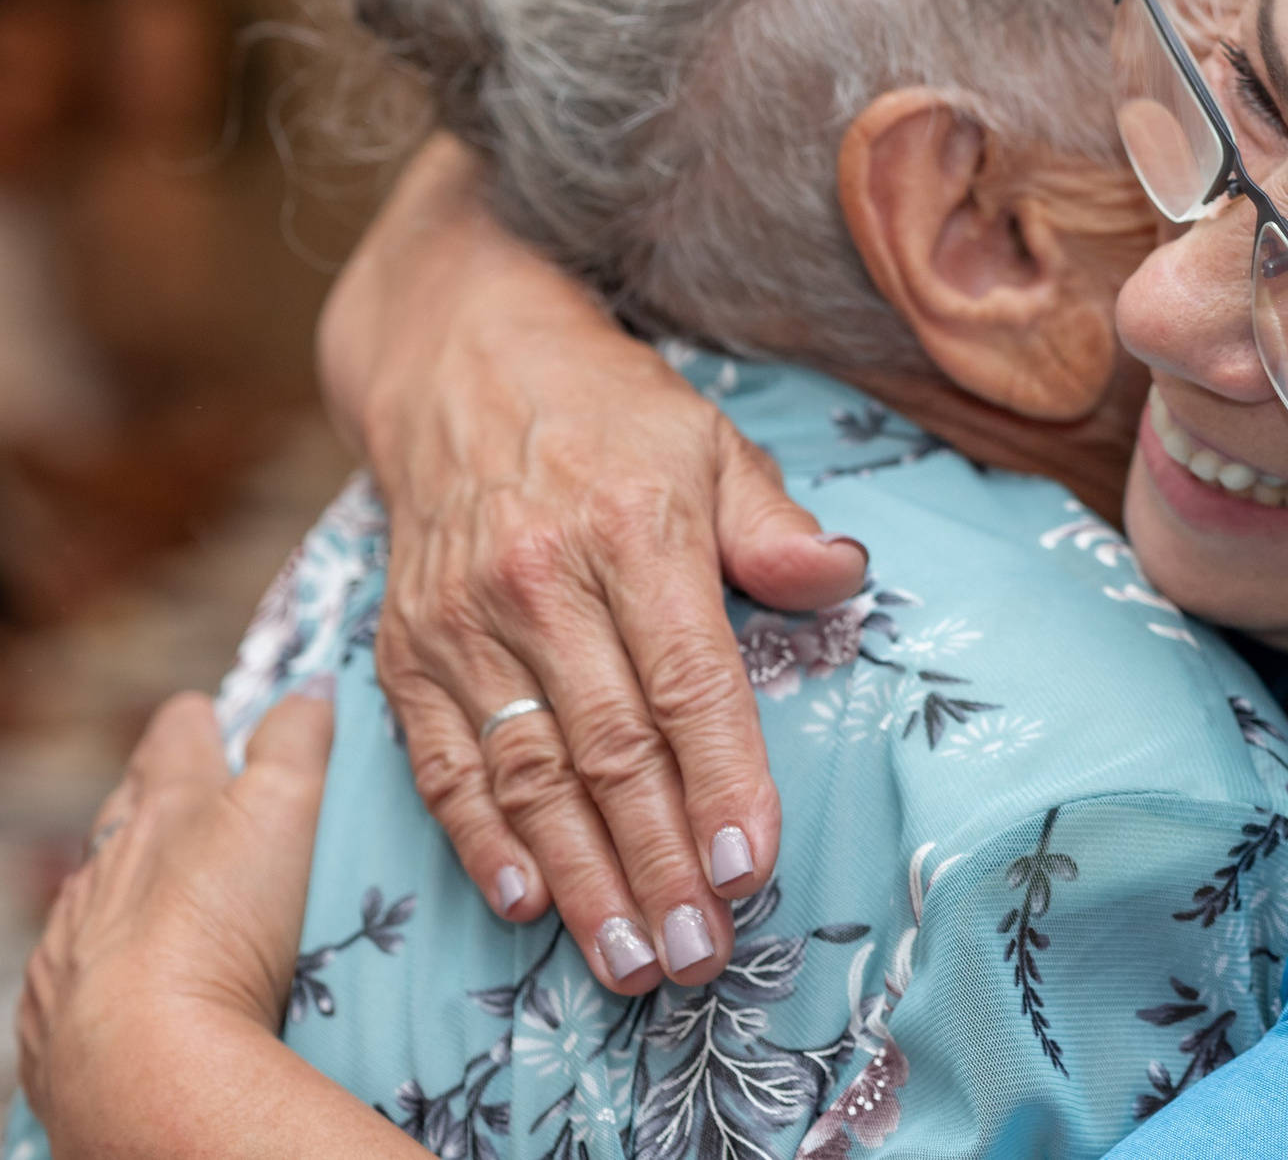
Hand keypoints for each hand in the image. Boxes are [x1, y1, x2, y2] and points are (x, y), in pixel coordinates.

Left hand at [18, 690, 333, 1146]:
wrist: (140, 1057)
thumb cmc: (216, 922)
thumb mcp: (283, 809)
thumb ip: (298, 741)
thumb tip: (313, 686)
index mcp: (164, 806)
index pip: (175, 737)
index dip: (195, 721)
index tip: (208, 714)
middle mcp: (106, 862)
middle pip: (127, 810)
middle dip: (157, 800)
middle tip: (194, 803)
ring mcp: (73, 937)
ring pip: (95, 888)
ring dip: (127, 883)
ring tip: (167, 897)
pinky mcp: (56, 1008)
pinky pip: (75, 965)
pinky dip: (103, 959)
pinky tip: (127, 978)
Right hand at [320, 137, 867, 991]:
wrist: (457, 365)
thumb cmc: (611, 414)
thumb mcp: (712, 442)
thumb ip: (774, 526)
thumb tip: (842, 577)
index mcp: (633, 531)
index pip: (689, 680)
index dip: (723, 780)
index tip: (751, 867)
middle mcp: (541, 581)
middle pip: (610, 749)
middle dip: (658, 864)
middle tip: (698, 954)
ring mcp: (462, 620)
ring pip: (527, 775)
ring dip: (580, 878)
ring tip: (628, 961)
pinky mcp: (406, 648)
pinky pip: (442, 762)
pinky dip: (480, 840)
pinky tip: (524, 903)